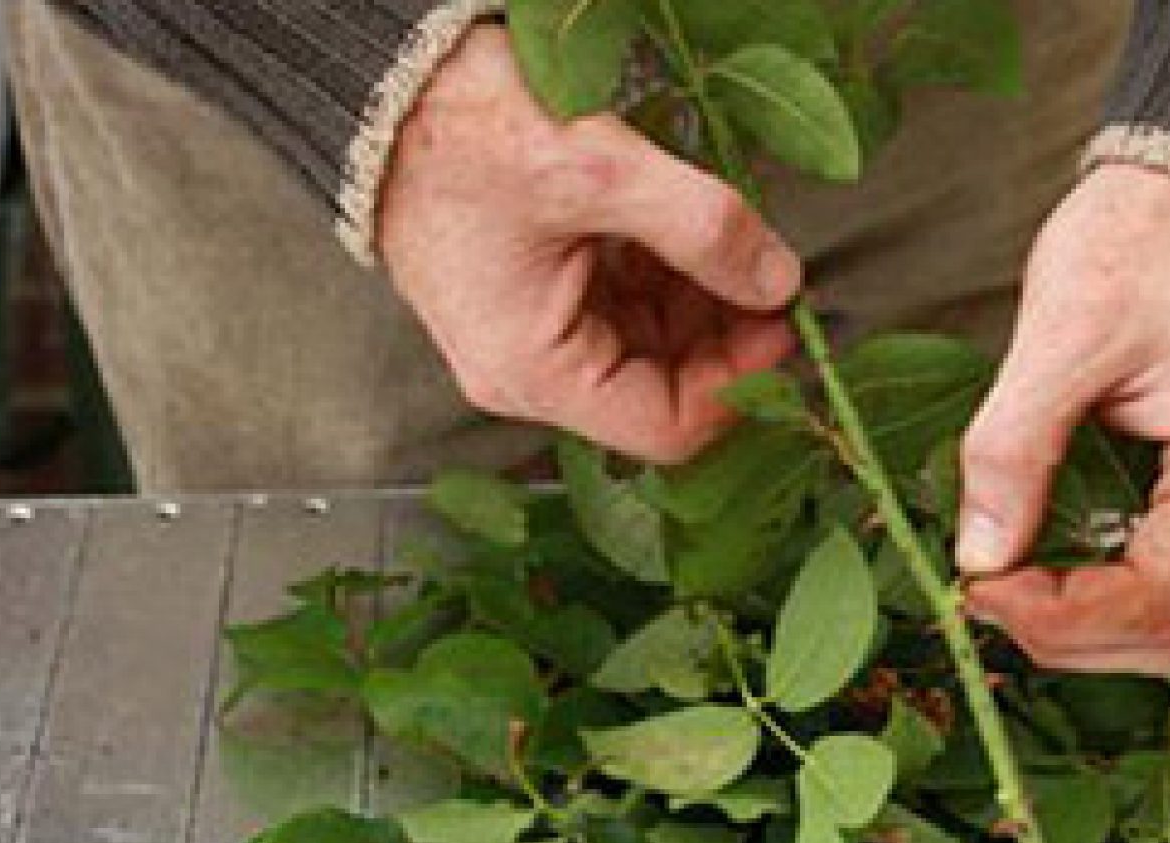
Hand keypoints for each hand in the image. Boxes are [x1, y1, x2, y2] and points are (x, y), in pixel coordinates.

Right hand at [379, 25, 802, 464]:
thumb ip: (700, 228)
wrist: (386, 86)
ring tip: (731, 238)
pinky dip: (671, 275)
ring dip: (704, 301)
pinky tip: (689, 228)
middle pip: (666, 389)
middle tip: (772, 274)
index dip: (739, 384)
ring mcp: (540, 333)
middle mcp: (536, 371)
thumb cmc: (460, 134)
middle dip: (726, 337)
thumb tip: (778, 281)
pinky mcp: (546, 294)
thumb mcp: (596, 171)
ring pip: (655, 345)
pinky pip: (629, 305)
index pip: (668, 428)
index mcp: (537, 372)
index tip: (784, 323)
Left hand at [957, 165, 1169, 673]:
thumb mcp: (1060, 335)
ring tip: (1013, 586)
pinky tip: (1054, 567)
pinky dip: (1115, 595)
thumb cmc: (1147, 239)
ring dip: (1092, 627)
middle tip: (985, 595)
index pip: (1156, 600)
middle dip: (1071, 636)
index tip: (977, 589)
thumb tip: (977, 557)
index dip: (1058, 619)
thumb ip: (1012, 452)